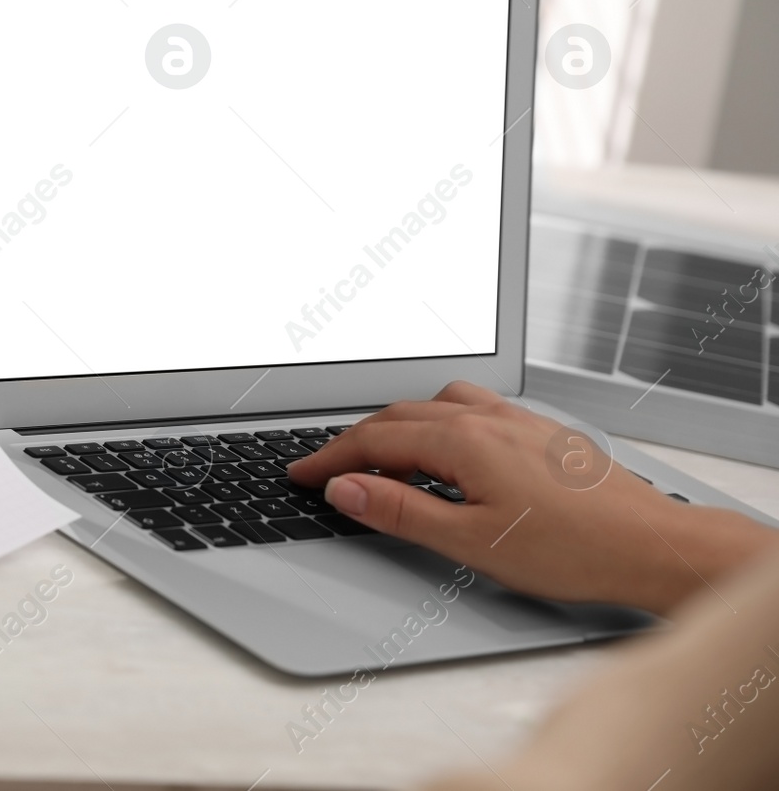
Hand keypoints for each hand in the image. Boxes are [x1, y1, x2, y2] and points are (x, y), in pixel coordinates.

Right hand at [286, 381, 778, 614]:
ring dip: (396, 424)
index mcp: (463, 441)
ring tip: (379, 453)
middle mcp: (488, 419)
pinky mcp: (540, 432)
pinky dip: (437, 421)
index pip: (375, 441)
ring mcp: (517, 421)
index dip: (331, 458)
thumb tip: (346, 488)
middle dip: (355, 440)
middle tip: (325, 468)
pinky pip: (471, 408)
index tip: (302, 473)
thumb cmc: (574, 550)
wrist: (653, 546)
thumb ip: (401, 510)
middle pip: (399, 417)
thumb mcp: (470, 541)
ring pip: (435, 406)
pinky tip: (447, 447)